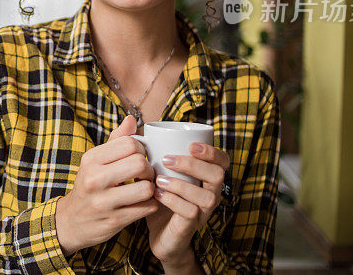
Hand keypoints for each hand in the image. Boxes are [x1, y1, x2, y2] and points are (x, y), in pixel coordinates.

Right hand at [56, 115, 159, 255]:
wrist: (71, 221)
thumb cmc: (89, 185)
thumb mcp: (95, 161)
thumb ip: (115, 140)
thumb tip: (131, 119)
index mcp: (91, 159)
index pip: (130, 143)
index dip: (141, 149)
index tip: (139, 157)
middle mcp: (94, 179)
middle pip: (139, 163)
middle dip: (148, 168)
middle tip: (144, 174)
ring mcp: (104, 202)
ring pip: (146, 188)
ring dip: (151, 188)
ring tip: (145, 189)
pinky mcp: (114, 221)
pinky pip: (147, 208)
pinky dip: (150, 204)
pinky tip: (143, 203)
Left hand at [143, 142, 230, 268]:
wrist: (155, 231)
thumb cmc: (156, 194)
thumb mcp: (151, 168)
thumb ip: (141, 146)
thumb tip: (130, 120)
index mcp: (205, 176)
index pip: (223, 160)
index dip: (212, 151)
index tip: (191, 145)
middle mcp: (210, 193)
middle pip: (217, 175)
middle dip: (194, 164)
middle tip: (168, 160)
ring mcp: (203, 211)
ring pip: (206, 196)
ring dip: (181, 185)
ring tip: (159, 179)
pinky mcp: (190, 226)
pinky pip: (190, 213)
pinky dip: (173, 201)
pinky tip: (157, 195)